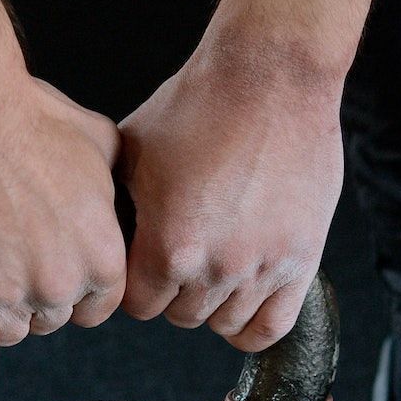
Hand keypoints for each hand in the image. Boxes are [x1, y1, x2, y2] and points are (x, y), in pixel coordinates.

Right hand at [0, 74, 126, 360]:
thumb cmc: (27, 116)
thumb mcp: (100, 145)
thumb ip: (116, 192)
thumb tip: (122, 207)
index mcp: (101, 258)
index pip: (95, 308)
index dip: (72, 287)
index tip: (50, 264)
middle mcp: (58, 286)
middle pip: (50, 320)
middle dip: (33, 292)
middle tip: (9, 249)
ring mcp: (4, 297)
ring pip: (9, 333)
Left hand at [119, 38, 343, 351]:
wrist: (271, 74)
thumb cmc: (198, 104)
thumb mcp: (133, 152)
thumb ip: (118, 207)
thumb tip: (98, 236)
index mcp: (166, 246)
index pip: (138, 305)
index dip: (136, 284)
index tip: (143, 262)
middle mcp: (215, 267)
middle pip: (181, 316)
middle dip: (174, 290)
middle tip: (182, 254)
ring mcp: (262, 267)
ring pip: (224, 323)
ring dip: (213, 301)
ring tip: (213, 264)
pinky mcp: (302, 259)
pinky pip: (271, 326)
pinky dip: (251, 326)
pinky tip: (241, 302)